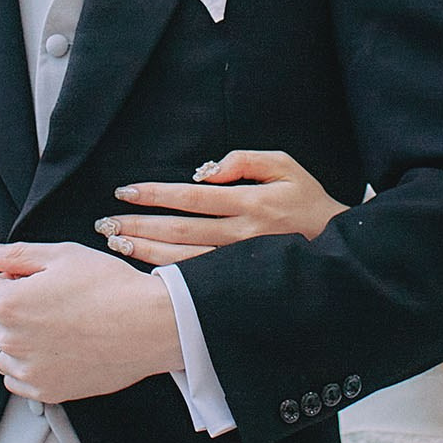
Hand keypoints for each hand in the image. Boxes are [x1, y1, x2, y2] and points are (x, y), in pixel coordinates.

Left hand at [0, 240, 184, 402]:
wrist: (149, 325)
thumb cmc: (109, 286)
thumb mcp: (62, 255)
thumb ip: (16, 254)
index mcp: (9, 303)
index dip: (9, 278)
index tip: (35, 280)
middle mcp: (11, 341)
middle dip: (9, 307)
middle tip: (49, 299)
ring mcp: (28, 371)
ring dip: (14, 337)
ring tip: (52, 325)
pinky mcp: (46, 391)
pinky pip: (17, 379)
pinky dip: (27, 365)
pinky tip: (55, 349)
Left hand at [97, 148, 347, 264]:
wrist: (337, 249)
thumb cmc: (307, 201)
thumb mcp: (286, 166)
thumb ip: (246, 160)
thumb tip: (206, 170)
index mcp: (250, 204)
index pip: (191, 198)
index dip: (156, 194)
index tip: (126, 191)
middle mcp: (241, 237)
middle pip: (179, 231)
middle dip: (139, 226)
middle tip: (105, 224)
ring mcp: (238, 264)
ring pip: (183, 260)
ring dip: (146, 252)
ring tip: (116, 244)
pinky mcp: (238, 282)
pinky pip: (198, 281)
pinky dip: (169, 276)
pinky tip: (145, 270)